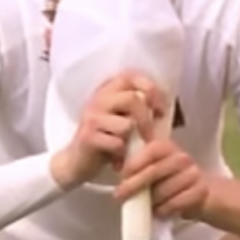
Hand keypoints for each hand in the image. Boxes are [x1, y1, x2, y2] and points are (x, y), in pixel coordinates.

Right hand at [49, 73, 159, 188]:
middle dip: (147, 120)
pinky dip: (122, 155)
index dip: (150, 89)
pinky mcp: (88, 137)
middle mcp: (98, 99)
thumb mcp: (121, 120)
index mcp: (107, 91)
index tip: (160, 109)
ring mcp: (91, 117)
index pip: (131, 76)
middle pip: (132, 99)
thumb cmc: (105, 141)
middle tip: (151, 136)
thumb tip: (164, 108)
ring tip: (129, 150)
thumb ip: (137, 110)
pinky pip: (117, 143)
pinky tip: (117, 160)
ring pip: (126, 124)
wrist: (76, 163)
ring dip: (132, 141)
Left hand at [114, 131, 207, 220]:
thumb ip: (137, 163)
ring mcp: (193, 174)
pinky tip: (158, 211)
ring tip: (144, 205)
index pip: (151, 150)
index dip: (135, 162)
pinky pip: (175, 203)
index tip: (122, 175)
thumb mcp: (154, 166)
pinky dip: (163, 209)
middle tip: (120, 195)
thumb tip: (115, 164)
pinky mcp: (200, 192)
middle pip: (155, 170)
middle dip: (134, 184)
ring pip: (164, 190)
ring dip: (150, 201)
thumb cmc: (170, 179)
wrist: (201, 192)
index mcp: (168, 147)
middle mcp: (182, 158)